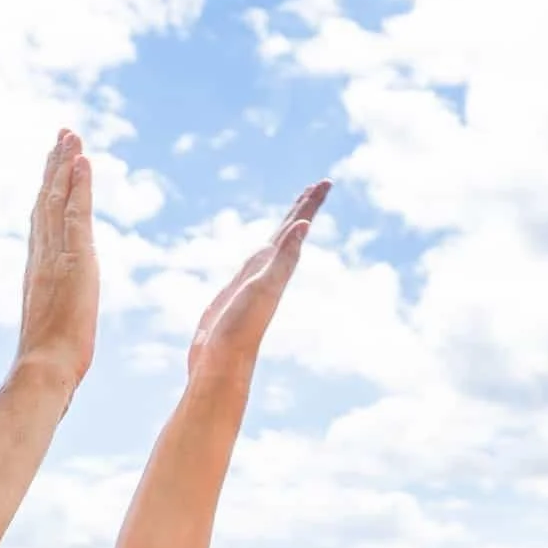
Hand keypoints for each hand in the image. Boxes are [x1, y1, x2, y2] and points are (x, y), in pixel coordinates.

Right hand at [15, 129, 98, 393]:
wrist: (45, 368)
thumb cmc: (49, 364)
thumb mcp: (53, 334)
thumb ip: (54, 321)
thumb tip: (55, 335)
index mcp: (38, 272)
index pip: (42, 223)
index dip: (46, 194)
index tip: (51, 169)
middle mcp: (41, 257)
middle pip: (45, 202)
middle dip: (53, 168)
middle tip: (60, 136)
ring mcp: (55, 255)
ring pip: (58, 199)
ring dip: (65, 164)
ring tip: (71, 135)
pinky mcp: (74, 257)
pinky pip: (76, 211)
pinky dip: (79, 183)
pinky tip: (83, 159)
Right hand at [188, 182, 328, 383]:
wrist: (220, 365)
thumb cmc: (241, 329)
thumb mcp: (264, 287)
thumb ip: (284, 257)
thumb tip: (304, 225)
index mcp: (275, 266)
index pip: (297, 226)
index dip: (310, 203)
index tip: (326, 181)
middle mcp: (267, 272)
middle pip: (288, 232)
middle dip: (303, 208)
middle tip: (319, 186)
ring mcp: (252, 284)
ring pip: (272, 247)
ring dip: (285, 228)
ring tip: (295, 215)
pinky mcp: (236, 295)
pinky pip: (253, 264)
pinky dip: (261, 252)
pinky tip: (261, 255)